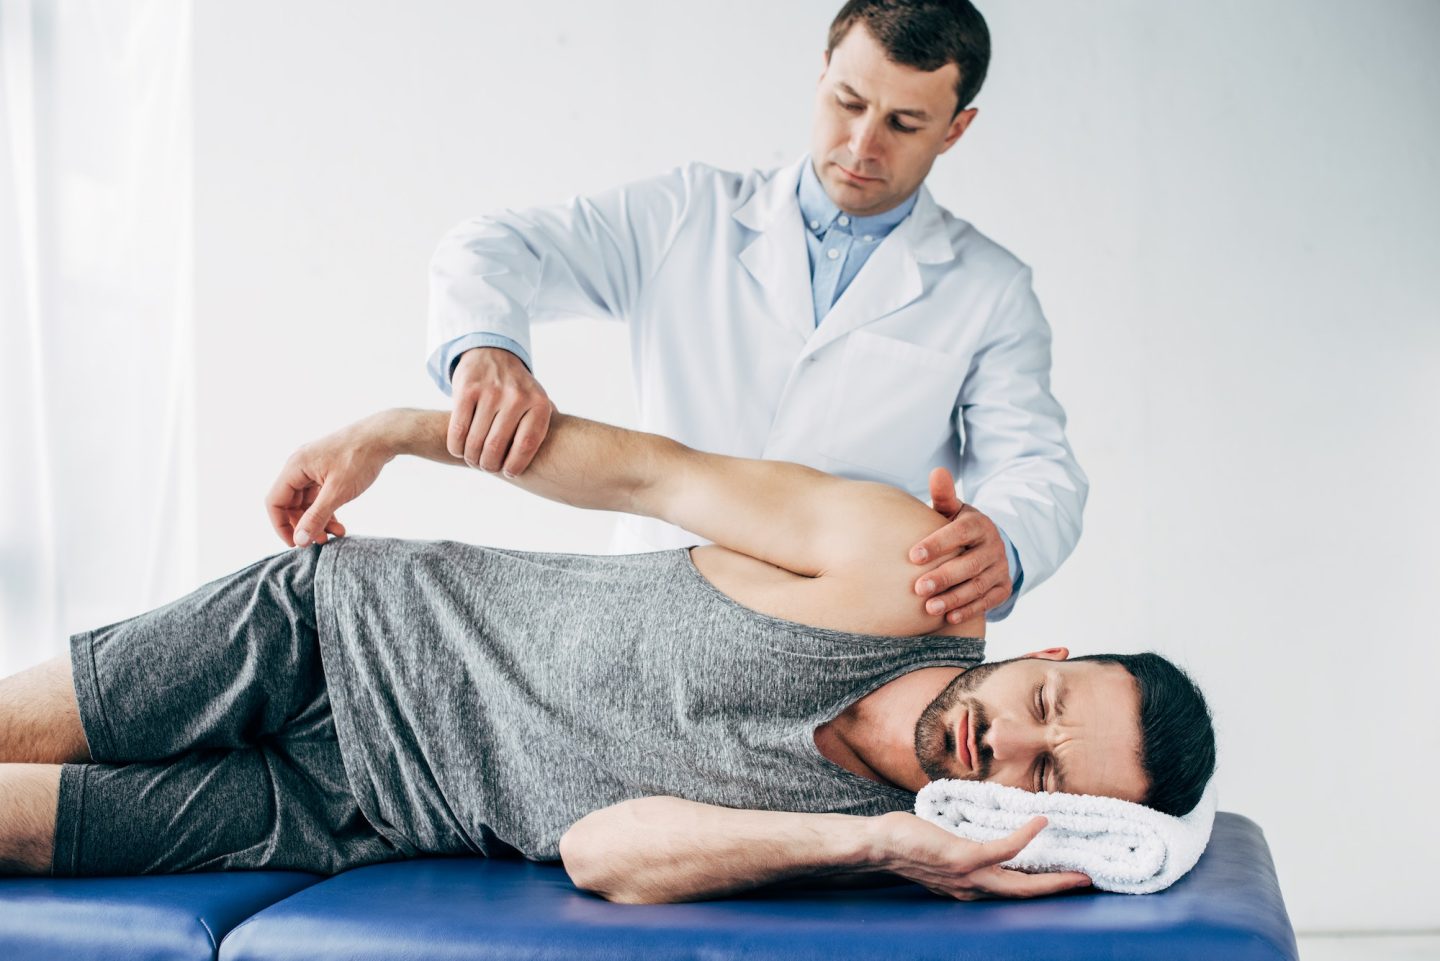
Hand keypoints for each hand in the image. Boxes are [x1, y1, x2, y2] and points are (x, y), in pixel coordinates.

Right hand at [265, 416, 393, 546]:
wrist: (384, 436)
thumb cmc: (360, 458)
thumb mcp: (338, 492)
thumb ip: (316, 517)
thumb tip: (299, 539)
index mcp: (295, 467)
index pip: (275, 501)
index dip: (281, 525)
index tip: (296, 543)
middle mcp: (300, 466)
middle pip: (291, 503)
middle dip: (305, 524)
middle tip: (321, 541)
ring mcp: (314, 467)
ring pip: (307, 501)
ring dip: (318, 519)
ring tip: (336, 533)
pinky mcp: (328, 470)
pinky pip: (320, 494)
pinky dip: (327, 510)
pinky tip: (339, 523)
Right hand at [449, 347, 554, 474]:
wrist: (493, 356)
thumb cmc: (518, 392)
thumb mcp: (538, 403)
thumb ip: (541, 430)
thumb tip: (549, 466)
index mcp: (539, 404)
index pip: (526, 445)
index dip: (515, 466)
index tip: (509, 473)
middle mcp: (516, 396)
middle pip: (496, 447)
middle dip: (488, 464)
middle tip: (487, 467)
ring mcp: (491, 391)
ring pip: (475, 441)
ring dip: (472, 458)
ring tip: (474, 460)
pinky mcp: (467, 389)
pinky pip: (458, 430)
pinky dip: (456, 446)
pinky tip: (460, 449)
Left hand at [874, 812, 1090, 900]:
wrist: (878, 845)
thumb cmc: (907, 844)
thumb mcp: (942, 856)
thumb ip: (964, 854)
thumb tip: (980, 840)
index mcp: (969, 888)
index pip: (1011, 892)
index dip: (1040, 889)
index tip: (1065, 881)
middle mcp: (972, 890)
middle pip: (1024, 896)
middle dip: (1057, 891)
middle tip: (1087, 883)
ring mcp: (969, 877)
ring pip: (1021, 884)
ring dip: (1054, 879)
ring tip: (1080, 872)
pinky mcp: (964, 859)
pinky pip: (1004, 850)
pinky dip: (1026, 837)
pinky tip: (1040, 822)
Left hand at [909, 467, 1012, 623]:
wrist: (988, 545)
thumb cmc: (959, 527)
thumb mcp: (953, 510)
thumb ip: (944, 495)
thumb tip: (937, 471)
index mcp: (979, 524)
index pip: (960, 533)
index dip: (938, 544)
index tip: (913, 555)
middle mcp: (993, 547)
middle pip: (970, 564)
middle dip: (944, 577)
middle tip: (918, 588)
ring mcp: (1000, 569)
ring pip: (978, 586)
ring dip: (954, 598)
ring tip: (929, 607)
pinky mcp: (1002, 589)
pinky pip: (988, 602)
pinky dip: (969, 611)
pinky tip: (950, 618)